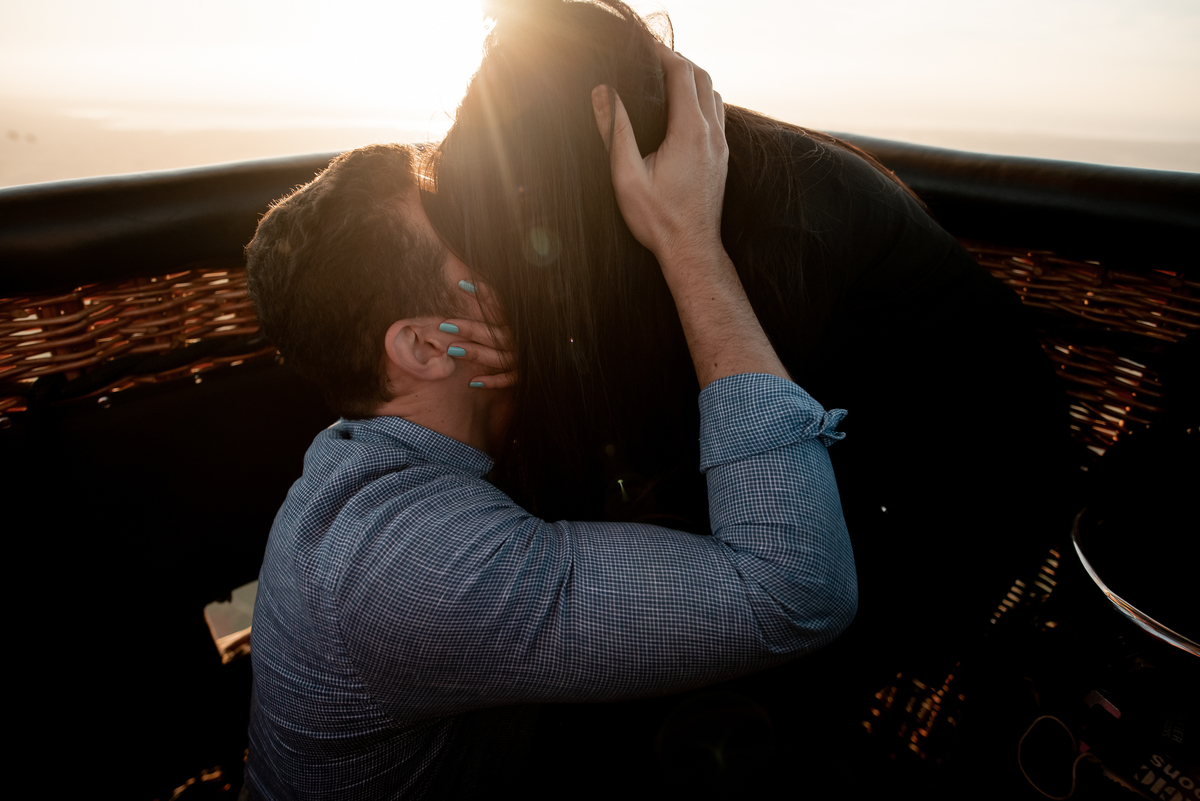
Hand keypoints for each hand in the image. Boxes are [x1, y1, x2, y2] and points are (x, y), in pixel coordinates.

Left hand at [442, 280, 516, 388]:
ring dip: (477, 353)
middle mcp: (523, 337)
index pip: (501, 304)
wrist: (553, 352)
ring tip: (452, 349)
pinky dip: (494, 381)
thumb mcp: (511, 310)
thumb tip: (463, 280)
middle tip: (445, 325)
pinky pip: (511, 379)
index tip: (461, 284)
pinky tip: (474, 381)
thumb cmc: (525, 327)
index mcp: (520, 319)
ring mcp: (525, 356)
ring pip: (500, 356)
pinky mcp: (526, 373)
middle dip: (471, 329)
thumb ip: (492, 297)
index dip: (484, 294)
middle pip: (496, 334)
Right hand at [591, 43, 726, 265]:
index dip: (662, 53)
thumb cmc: (657, 219)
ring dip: (693, 80)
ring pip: (713, 95)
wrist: (690, 250)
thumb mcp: (626, 175)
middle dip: (678, 61)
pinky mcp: (721, 158)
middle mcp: (711, 133)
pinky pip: (716, 115)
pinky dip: (701, 100)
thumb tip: (602, 93)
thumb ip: (616, 130)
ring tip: (666, 79)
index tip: (643, 46)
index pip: (682, 73)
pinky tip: (682, 110)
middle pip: (702, 78)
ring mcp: (720, 146)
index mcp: (689, 131)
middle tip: (651, 58)